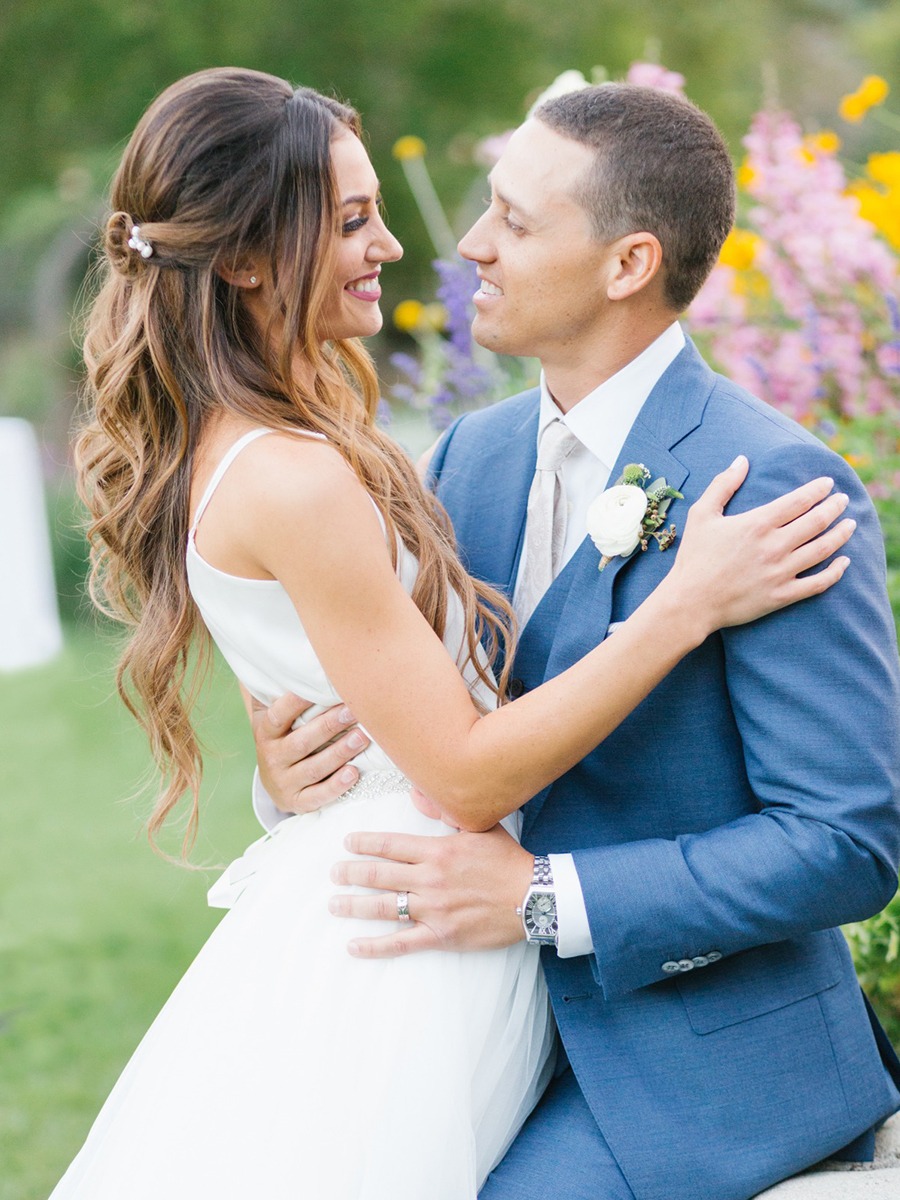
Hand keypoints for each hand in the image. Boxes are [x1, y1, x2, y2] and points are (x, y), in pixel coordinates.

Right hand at [251, 692, 370, 813]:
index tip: (320, 687)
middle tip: (354, 710)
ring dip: (338, 753)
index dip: (295, 702)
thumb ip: (281, 690)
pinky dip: (336, 786)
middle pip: (301, 741)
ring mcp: (284, 781)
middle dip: (329, 725)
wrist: (277, 784)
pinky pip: (317, 796)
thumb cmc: (286, 737)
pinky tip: (354, 773)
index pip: (278, 714)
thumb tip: (297, 648)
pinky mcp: (298, 802)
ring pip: (313, 768)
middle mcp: (272, 757)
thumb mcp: (276, 717)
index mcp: (266, 731)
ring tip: (362, 738)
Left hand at [328, 824, 533, 956]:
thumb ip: (445, 811)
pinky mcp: (441, 936)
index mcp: (437, 851)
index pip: (390, 845)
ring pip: (384, 908)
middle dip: (351, 873)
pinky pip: (401, 943)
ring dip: (354, 905)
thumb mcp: (480, 826)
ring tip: (334, 903)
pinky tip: (354, 945)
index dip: (364, 844)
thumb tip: (417, 792)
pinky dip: (375, 946)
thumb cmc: (508, 861)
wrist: (534, 898)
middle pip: (379, 875)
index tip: (347, 843)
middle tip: (334, 873)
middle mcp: (430, 879)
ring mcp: (434, 909)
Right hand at [667, 455, 854, 634]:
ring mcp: (780, 572)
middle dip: (835, 507)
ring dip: (841, 534)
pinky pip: (818, 583)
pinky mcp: (782, 595)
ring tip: (851, 524)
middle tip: (843, 500)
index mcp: (757, 524)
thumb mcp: (702, 514)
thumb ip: (723, 485)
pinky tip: (844, 562)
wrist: (691, 602)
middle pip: (817, 522)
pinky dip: (835, 572)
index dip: (818, 490)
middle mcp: (774, 546)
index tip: (828, 483)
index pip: (799, 501)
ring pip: (822, 549)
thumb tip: (742, 460)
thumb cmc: (694, 557)